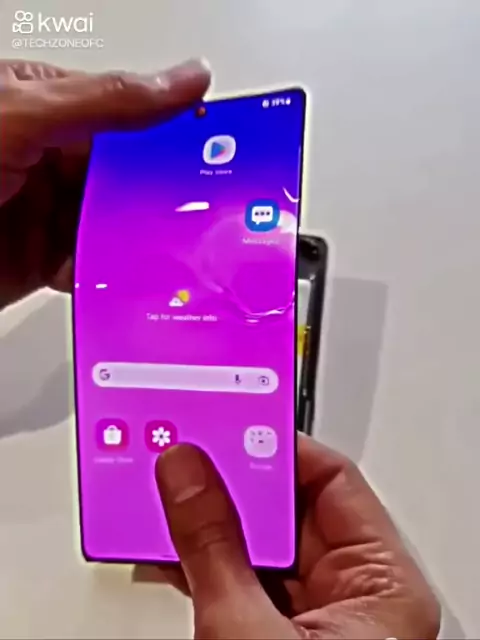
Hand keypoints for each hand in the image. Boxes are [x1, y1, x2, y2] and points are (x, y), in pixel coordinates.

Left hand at [0, 58, 209, 308]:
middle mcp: (55, 157)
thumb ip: (107, 101)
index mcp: (51, 105)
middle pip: (132, 175)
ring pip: (120, 225)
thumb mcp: (24, 116)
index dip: (179, 130)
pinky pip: (97, 265)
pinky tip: (129, 279)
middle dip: (165, 196)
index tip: (222, 147)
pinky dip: (116, 275)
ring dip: (143, 241)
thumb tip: (184, 80)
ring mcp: (52, 210)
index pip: (132, 113)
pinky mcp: (48, 259)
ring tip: (177, 251)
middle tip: (208, 211)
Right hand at [152, 436, 439, 638]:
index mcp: (382, 587)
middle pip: (290, 510)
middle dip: (231, 485)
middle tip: (188, 458)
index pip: (331, 481)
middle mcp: (356, 597)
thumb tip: (186, 471)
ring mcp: (318, 621)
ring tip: (168, 497)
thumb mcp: (247, 634)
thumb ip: (212, 546)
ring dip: (210, 522)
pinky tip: (171, 549)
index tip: (228, 424)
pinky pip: (243, 579)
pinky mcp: (282, 638)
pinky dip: (205, 562)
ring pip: (260, 544)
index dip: (277, 446)